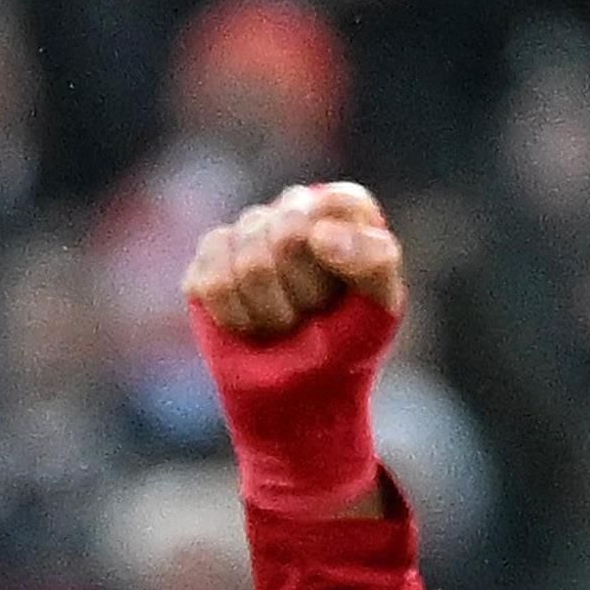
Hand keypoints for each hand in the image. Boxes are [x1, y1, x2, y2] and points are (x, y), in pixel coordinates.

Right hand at [182, 181, 406, 334]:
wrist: (303, 386)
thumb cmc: (349, 342)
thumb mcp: (380, 307)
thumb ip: (373, 262)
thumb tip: (319, 234)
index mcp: (345, 210)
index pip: (339, 203)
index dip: (339, 253)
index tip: (344, 287)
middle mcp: (295, 209)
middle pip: (289, 234)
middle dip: (305, 290)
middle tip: (315, 311)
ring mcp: (247, 230)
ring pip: (250, 263)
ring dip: (273, 311)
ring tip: (285, 321)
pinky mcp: (208, 257)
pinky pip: (216, 283)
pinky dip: (239, 319)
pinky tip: (251, 322)